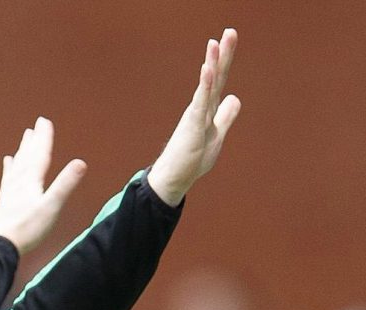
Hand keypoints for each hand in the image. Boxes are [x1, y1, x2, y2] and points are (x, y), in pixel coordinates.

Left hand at [0, 117, 86, 254]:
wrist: (2, 245)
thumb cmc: (29, 228)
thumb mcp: (52, 207)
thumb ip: (65, 185)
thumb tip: (81, 162)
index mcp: (32, 180)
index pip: (40, 154)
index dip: (44, 138)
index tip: (45, 121)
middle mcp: (19, 181)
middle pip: (28, 156)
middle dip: (34, 140)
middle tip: (37, 123)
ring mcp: (11, 191)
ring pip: (18, 164)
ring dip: (23, 150)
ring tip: (25, 137)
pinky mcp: (5, 202)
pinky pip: (8, 178)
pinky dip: (9, 167)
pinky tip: (8, 162)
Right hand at [148, 29, 240, 206]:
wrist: (174, 179)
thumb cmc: (191, 160)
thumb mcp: (216, 136)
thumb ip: (225, 117)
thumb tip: (235, 97)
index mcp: (208, 109)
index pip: (219, 80)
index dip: (225, 59)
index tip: (229, 37)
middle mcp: (202, 108)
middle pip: (215, 78)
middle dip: (222, 55)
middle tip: (229, 32)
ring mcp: (196, 117)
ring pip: (206, 87)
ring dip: (211, 65)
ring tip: (215, 43)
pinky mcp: (192, 127)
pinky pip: (200, 104)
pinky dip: (204, 87)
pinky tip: (207, 71)